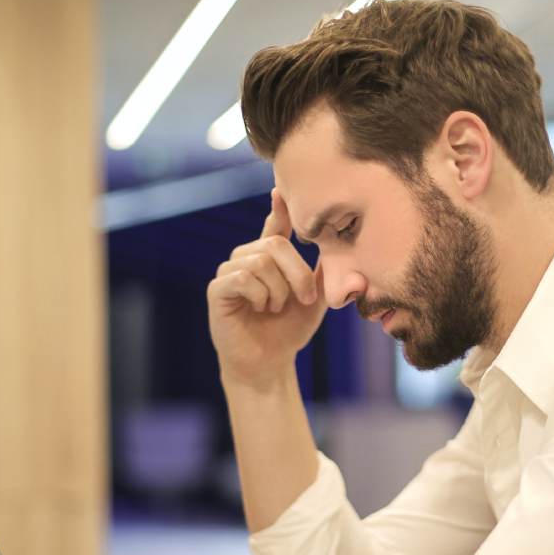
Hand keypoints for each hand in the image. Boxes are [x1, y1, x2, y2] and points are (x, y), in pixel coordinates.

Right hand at [207, 189, 327, 388]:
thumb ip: (321, 271)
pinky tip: (261, 308)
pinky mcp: (217, 290)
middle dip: (297, 273)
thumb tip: (336, 242)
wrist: (269, 363)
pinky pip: (242, 278)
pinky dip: (260, 294)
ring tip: (277, 308)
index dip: (279, 209)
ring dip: (279, 290)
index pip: (274, 226)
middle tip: (306, 298)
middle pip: (274, 245)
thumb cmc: (290, 331)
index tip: (280, 190)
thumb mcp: (315, 299)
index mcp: (269, 259)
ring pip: (260, 261)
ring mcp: (229, 273)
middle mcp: (246, 259)